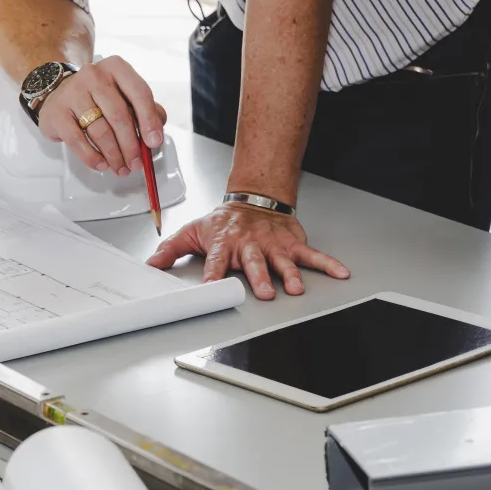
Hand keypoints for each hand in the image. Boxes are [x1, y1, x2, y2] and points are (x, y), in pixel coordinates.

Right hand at [37, 56, 165, 175]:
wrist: (58, 92)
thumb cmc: (96, 97)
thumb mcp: (123, 94)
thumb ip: (145, 109)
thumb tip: (155, 134)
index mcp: (116, 68)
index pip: (140, 94)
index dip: (149, 121)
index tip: (154, 142)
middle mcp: (94, 75)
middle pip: (119, 115)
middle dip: (131, 145)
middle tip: (136, 163)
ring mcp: (73, 92)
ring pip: (100, 130)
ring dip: (114, 155)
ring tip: (120, 167)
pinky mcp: (57, 112)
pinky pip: (78, 141)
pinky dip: (92, 157)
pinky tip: (102, 164)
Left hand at [146, 203, 349, 299]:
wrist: (253, 198)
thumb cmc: (224, 221)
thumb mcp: (193, 230)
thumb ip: (171, 249)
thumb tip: (150, 263)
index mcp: (224, 242)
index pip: (217, 260)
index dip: (214, 274)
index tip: (212, 287)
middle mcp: (249, 244)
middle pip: (254, 262)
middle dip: (260, 276)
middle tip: (265, 291)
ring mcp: (273, 244)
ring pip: (283, 260)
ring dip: (290, 274)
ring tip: (297, 288)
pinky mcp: (292, 242)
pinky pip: (312, 254)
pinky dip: (327, 263)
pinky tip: (340, 272)